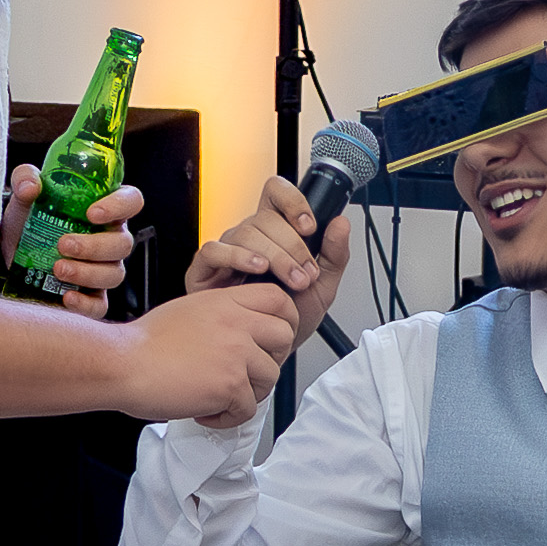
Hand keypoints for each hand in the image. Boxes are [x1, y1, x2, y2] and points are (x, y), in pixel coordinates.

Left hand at [0, 167, 144, 308]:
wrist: (9, 252)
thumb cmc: (28, 218)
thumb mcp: (24, 193)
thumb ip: (25, 178)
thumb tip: (31, 186)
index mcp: (105, 208)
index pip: (131, 201)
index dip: (119, 206)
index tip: (91, 213)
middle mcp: (111, 239)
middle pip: (123, 244)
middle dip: (94, 246)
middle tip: (63, 244)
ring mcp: (104, 270)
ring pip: (114, 274)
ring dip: (88, 273)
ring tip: (58, 269)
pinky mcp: (91, 297)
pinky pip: (100, 306)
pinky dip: (85, 304)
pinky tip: (66, 297)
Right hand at [111, 280, 299, 431]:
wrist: (121, 364)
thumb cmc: (144, 344)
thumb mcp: (189, 310)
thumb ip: (222, 315)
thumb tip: (244, 332)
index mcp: (225, 301)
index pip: (278, 299)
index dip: (284, 319)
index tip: (272, 338)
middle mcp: (236, 323)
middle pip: (284, 337)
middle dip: (271, 359)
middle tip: (247, 373)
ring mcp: (236, 353)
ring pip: (270, 378)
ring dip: (248, 394)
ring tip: (219, 398)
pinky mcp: (230, 385)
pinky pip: (248, 409)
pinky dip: (227, 418)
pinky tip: (205, 412)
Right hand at [187, 169, 349, 349]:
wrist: (266, 351)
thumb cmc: (286, 320)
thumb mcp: (322, 289)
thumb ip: (334, 256)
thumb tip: (340, 224)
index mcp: (274, 233)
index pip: (276, 194)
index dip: (292, 201)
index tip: (309, 227)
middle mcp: (249, 237)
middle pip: (265, 217)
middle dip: (292, 246)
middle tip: (306, 275)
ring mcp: (227, 251)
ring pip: (245, 233)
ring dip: (274, 257)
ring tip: (290, 283)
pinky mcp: (205, 270)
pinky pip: (214, 250)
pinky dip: (237, 257)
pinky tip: (256, 270)